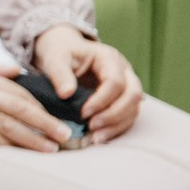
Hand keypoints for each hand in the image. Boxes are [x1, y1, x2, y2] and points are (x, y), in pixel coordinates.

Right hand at [0, 62, 72, 151]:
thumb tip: (19, 72)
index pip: (18, 92)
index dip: (40, 105)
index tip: (56, 115)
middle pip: (19, 110)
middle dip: (45, 124)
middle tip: (64, 135)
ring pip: (8, 128)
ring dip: (32, 140)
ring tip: (51, 149)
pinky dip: (6, 147)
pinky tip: (20, 153)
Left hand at [34, 25, 142, 143]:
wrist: (63, 51)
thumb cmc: (60, 52)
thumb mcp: (55, 58)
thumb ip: (59, 73)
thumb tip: (66, 94)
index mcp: (109, 58)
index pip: (115, 81)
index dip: (102, 100)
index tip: (83, 113)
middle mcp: (124, 72)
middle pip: (133, 95)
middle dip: (114, 114)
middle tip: (92, 127)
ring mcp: (126, 86)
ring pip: (133, 108)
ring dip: (116, 125)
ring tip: (95, 138)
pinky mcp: (122, 99)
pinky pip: (127, 116)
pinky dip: (115, 128)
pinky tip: (99, 137)